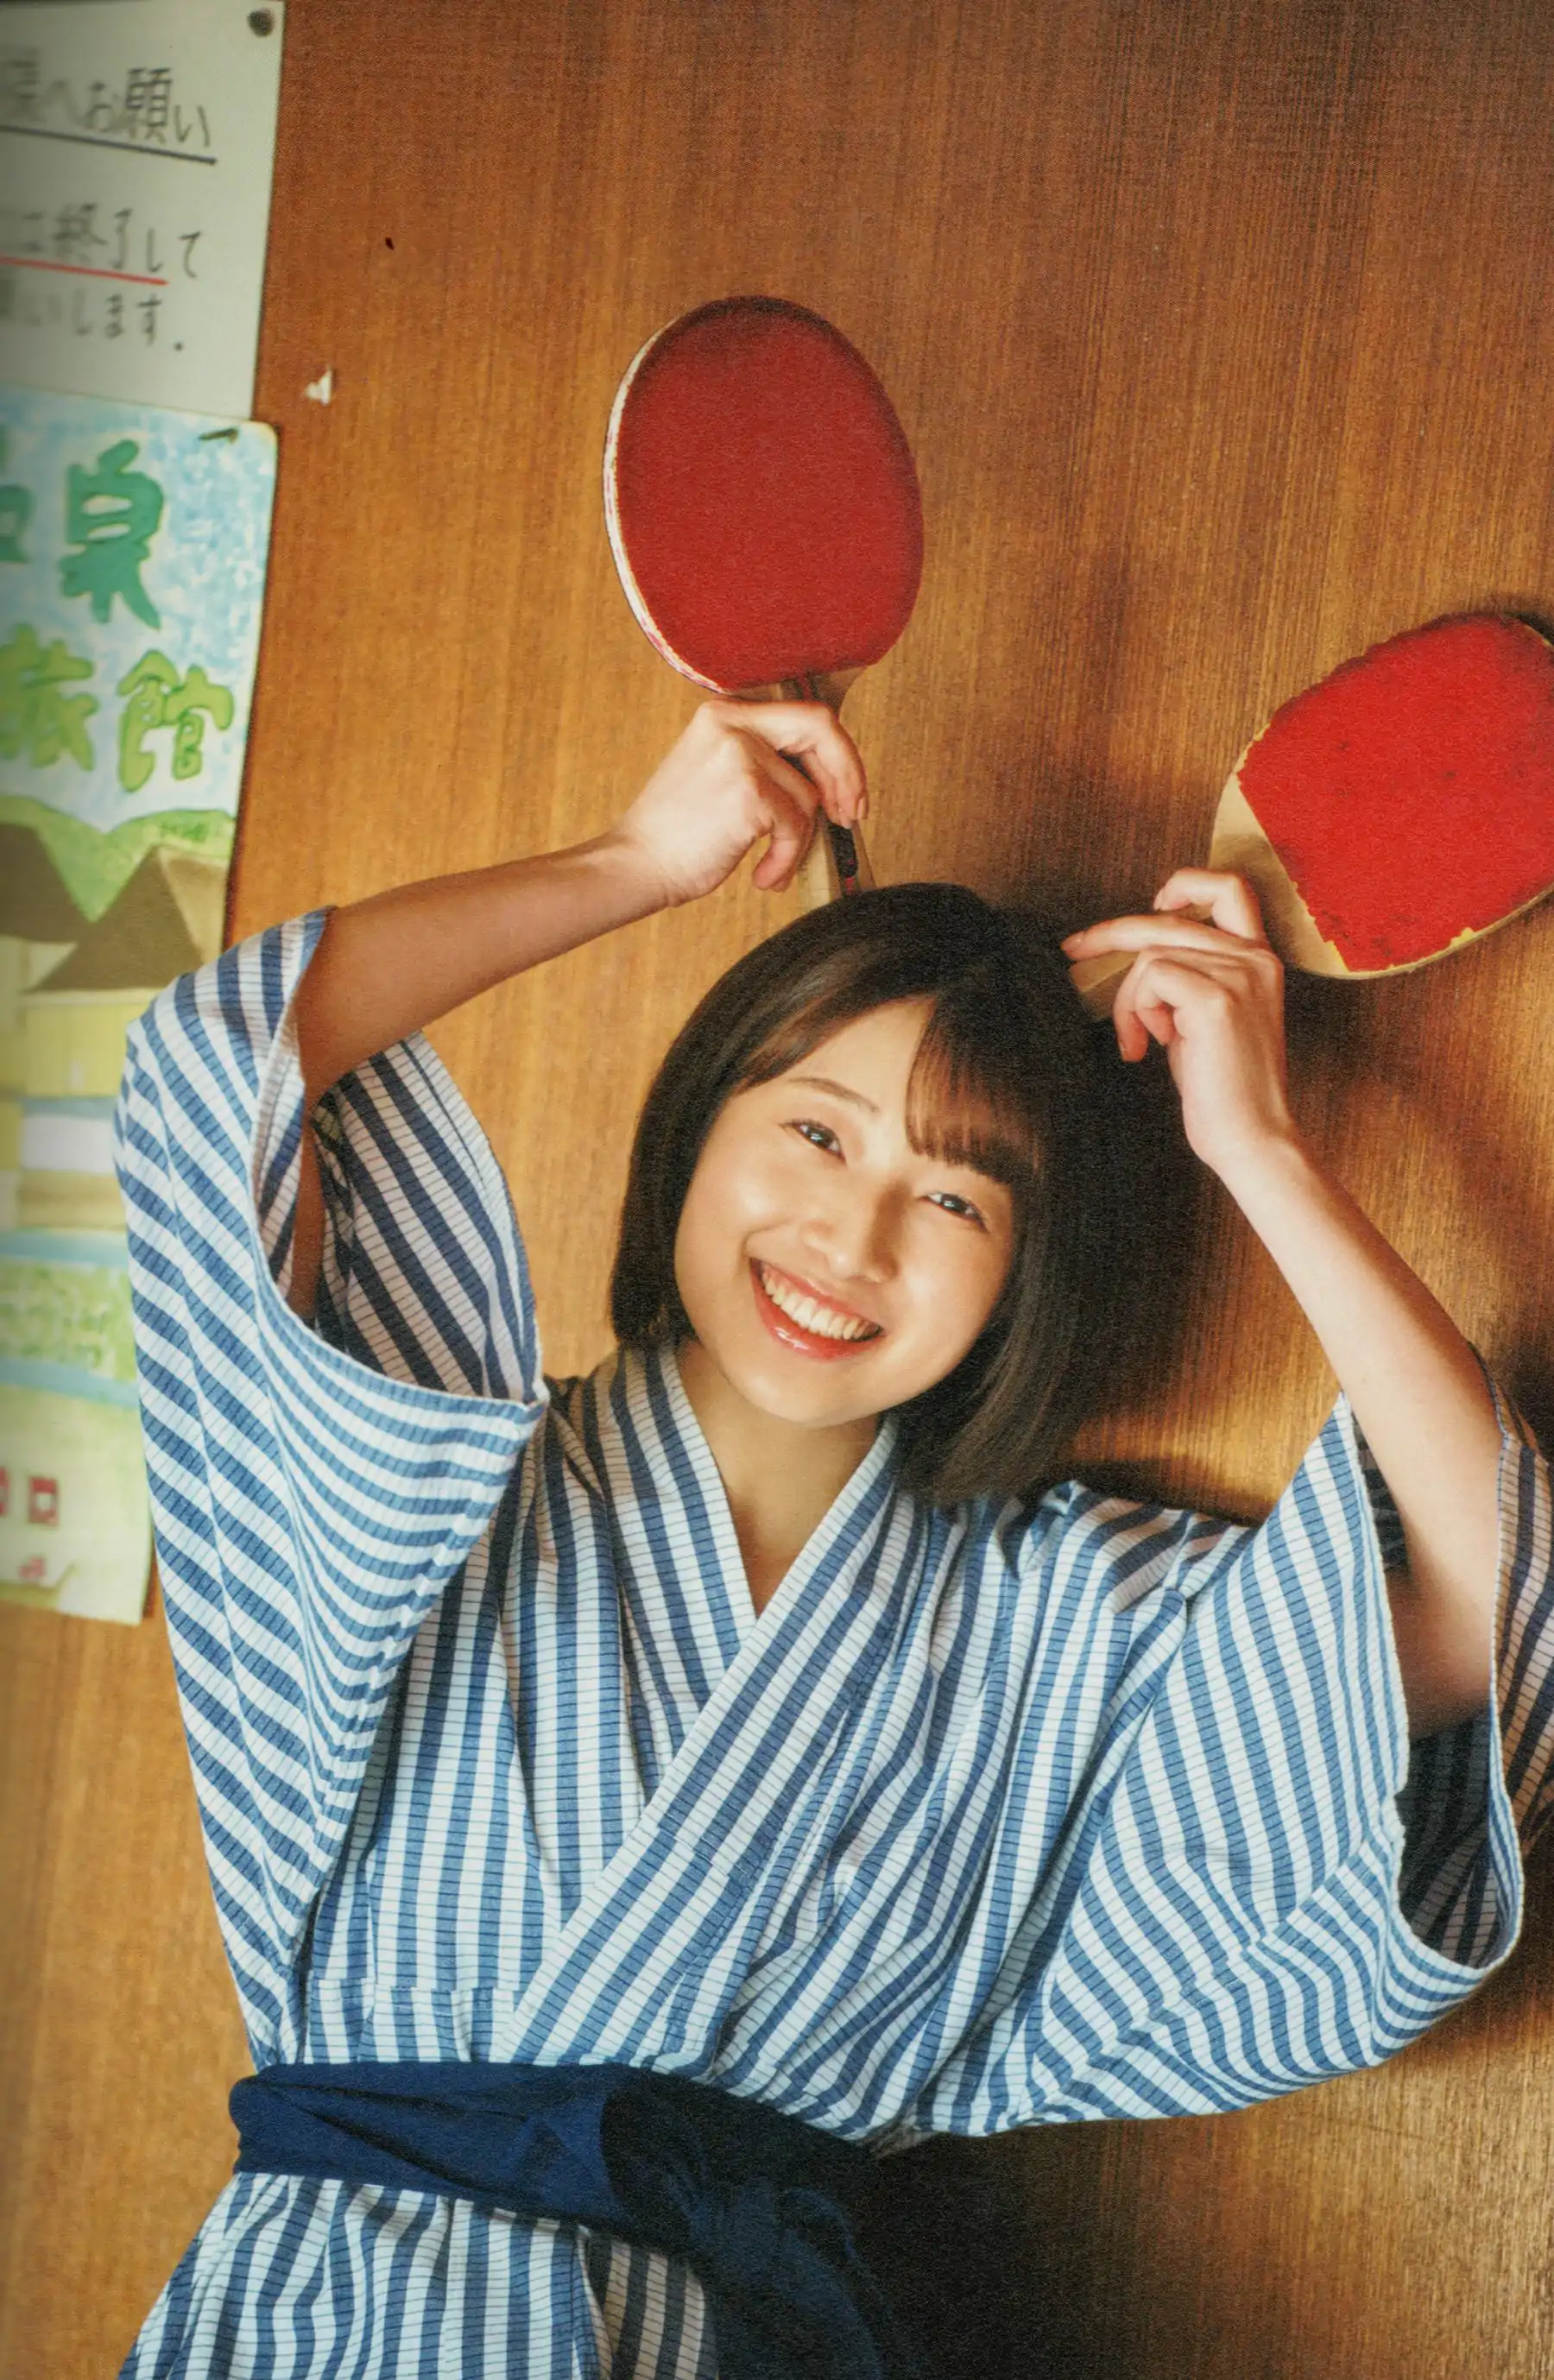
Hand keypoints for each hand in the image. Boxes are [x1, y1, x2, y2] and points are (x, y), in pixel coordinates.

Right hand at [610, 699, 866, 906]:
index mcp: (725, 713)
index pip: (806, 715)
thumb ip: (765, 760)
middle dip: (847, 777)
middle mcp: (732, 723)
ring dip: (797, 841)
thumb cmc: (678, 834)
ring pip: (808, 794)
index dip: (838, 754)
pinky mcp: (748, 790)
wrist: (636, 865)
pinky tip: (763, 877)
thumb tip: (832, 774)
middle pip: (822, 729)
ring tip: (771, 866)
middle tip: (848, 819)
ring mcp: (740, 754)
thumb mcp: (718, 773)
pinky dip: (786, 859)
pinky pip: (796, 825)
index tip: (846, 792)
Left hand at [1061, 869, 1300, 1182]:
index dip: (1185, 884)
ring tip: (1140, 1040)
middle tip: (1074, 950)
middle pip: (1167, 919)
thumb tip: (1136, 962)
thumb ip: (1185, 982)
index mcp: (1259, 960)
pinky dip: (1136, 1011)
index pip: (1230, 888)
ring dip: (1129, 1000)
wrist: (1251, 1138)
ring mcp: (1239, 975)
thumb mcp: (1203, 1021)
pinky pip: (1150, 978)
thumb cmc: (1224, 1089)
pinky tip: (1149, 1047)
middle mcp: (1255, 959)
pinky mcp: (1216, 999)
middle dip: (1110, 933)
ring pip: (1151, 955)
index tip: (1153, 906)